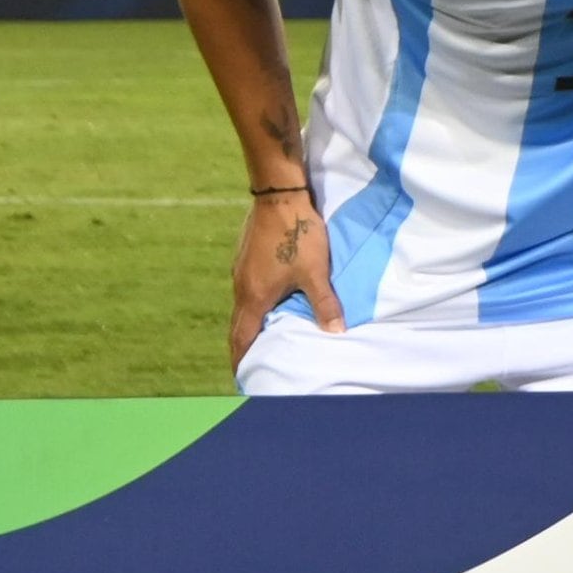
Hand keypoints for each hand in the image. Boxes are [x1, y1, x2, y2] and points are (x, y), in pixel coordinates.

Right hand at [230, 187, 341, 366]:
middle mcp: (241, 287)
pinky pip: (246, 290)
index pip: (242, 336)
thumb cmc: (298, 236)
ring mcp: (240, 271)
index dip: (241, 358)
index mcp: (254, 296)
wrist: (279, 198)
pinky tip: (265, 304)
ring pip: (242, 306)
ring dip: (248, 324)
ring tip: (259, 338)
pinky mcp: (245, 258)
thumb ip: (324, 303)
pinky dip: (252, 305)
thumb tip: (335, 331)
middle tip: (250, 363)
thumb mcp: (315, 272)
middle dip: (243, 346)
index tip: (241, 375)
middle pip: (238, 324)